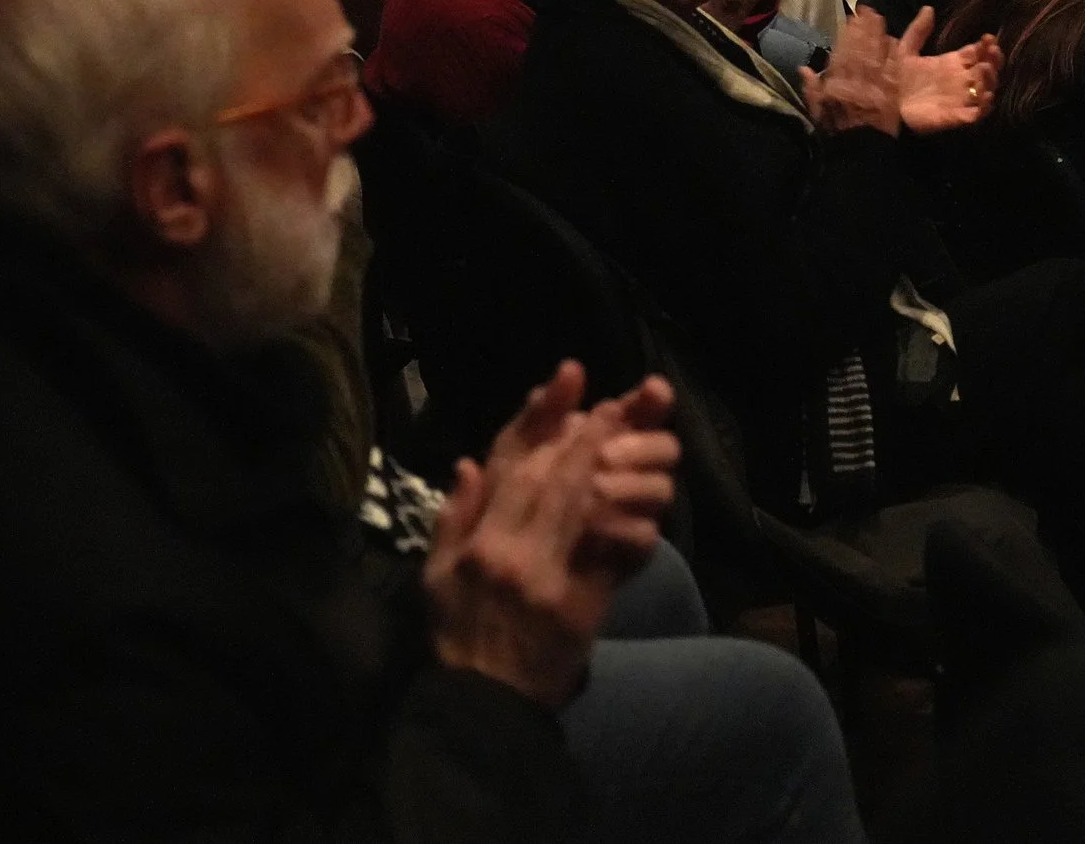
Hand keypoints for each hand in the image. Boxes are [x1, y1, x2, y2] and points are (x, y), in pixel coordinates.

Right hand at [426, 361, 679, 707]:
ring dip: (614, 468)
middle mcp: (513, 554)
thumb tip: (468, 464)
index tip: (565, 378)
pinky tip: (648, 505)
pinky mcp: (584, 605)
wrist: (486, 705)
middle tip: (616, 402)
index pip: (512, 469)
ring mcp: (551, 579)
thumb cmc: (458, 637)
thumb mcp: (435, 578)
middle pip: (556, 479)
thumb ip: (450, 519)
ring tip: (636, 437)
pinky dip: (632, 525)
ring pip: (585, 507)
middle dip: (589, 434)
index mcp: (478, 545)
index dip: (540, 420)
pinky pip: (612, 555)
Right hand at [801, 6, 903, 136]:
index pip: (842, 53)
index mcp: (836, 83)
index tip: (851, 19)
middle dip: (865, 28)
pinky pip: (893, 70)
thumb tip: (803, 68)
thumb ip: (811, 89)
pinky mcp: (892, 94)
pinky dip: (894, 55)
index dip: (848, 34)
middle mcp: (856, 80)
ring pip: (877, 55)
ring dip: (879, 35)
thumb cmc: (836, 132)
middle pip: (861, 48)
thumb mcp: (817, 111)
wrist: (859, 152)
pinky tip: (895, 42)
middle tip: (869, 10)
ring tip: (881, 18)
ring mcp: (876, 86)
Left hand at [892, 8, 999, 135]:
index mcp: (951, 63)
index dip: (986, 46)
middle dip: (994, 60)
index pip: (976, 53)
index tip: (988, 38)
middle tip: (992, 52)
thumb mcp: (905, 50)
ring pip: (986, 89)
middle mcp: (960, 80)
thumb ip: (917, 30)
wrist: (886, 106)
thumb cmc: (896, 79)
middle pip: (987, 69)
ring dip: (991, 79)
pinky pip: (978, 113)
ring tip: (986, 69)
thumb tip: (928, 7)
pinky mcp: (957, 116)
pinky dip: (985, 106)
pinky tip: (985, 96)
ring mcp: (960, 99)